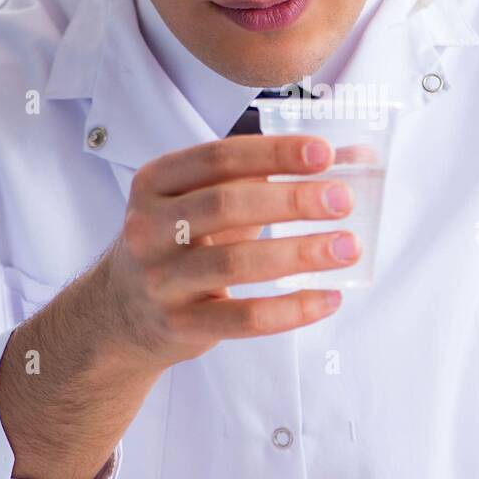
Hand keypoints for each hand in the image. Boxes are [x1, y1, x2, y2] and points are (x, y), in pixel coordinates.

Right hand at [0, 132, 356, 478]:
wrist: (121, 313)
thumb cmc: (180, 243)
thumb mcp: (209, 201)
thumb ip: (272, 176)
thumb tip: (357, 156)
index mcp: (156, 183)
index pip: (219, 157)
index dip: (273, 153)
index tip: (324, 153)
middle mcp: (149, 227)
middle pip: (226, 205)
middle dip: (291, 200)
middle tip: (343, 200)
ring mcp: (160, 279)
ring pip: (235, 263)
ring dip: (299, 253)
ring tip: (347, 247)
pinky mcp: (178, 325)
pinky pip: (242, 318)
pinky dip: (290, 309)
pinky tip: (328, 298)